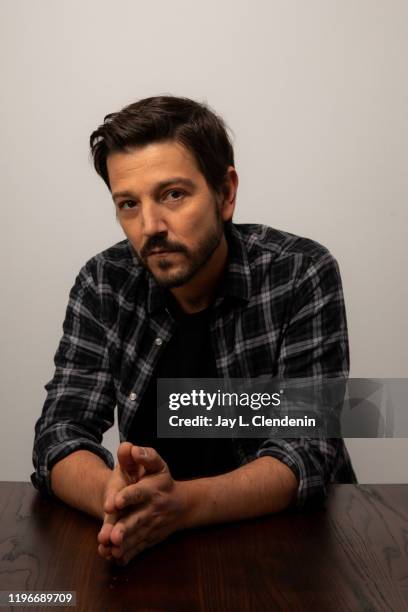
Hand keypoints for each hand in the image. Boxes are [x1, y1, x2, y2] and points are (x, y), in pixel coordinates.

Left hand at [97, 445, 185, 564]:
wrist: (181, 504)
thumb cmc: (161, 480)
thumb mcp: (155, 464)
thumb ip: (143, 455)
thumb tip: (130, 448)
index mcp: (153, 488)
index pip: (139, 491)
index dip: (127, 496)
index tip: (114, 501)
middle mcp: (152, 508)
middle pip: (137, 519)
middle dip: (124, 528)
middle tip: (112, 535)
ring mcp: (151, 525)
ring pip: (137, 537)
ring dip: (124, 545)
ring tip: (110, 549)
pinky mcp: (150, 538)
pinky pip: (139, 548)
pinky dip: (128, 555)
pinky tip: (116, 558)